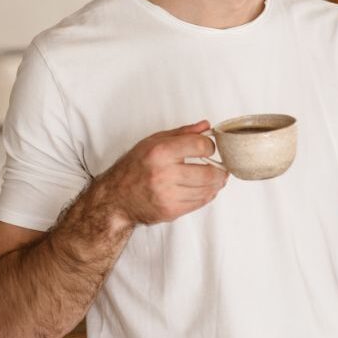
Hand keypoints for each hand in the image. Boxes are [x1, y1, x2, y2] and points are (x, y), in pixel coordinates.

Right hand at [101, 120, 228, 225]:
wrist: (116, 198)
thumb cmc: (134, 167)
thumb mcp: (153, 142)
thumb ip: (182, 133)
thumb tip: (206, 126)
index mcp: (160, 152)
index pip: (200, 146)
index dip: (209, 146)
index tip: (209, 148)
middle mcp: (163, 174)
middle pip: (208, 173)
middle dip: (220, 170)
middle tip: (222, 168)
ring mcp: (167, 195)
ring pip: (206, 190)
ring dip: (215, 184)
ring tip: (215, 178)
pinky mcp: (170, 211)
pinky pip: (199, 203)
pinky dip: (206, 196)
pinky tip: (203, 189)